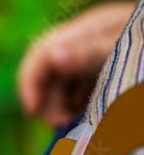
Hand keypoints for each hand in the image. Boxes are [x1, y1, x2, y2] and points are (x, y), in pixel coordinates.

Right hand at [18, 0, 134, 126]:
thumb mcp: (125, 50)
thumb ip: (89, 52)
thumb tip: (53, 56)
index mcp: (86, 29)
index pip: (41, 52)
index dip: (30, 80)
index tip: (33, 112)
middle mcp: (83, 38)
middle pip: (46, 68)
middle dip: (46, 98)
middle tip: (58, 125)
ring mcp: (91, 52)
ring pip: (59, 79)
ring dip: (59, 103)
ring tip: (71, 123)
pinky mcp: (99, 66)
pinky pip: (75, 85)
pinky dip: (74, 102)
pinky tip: (84, 114)